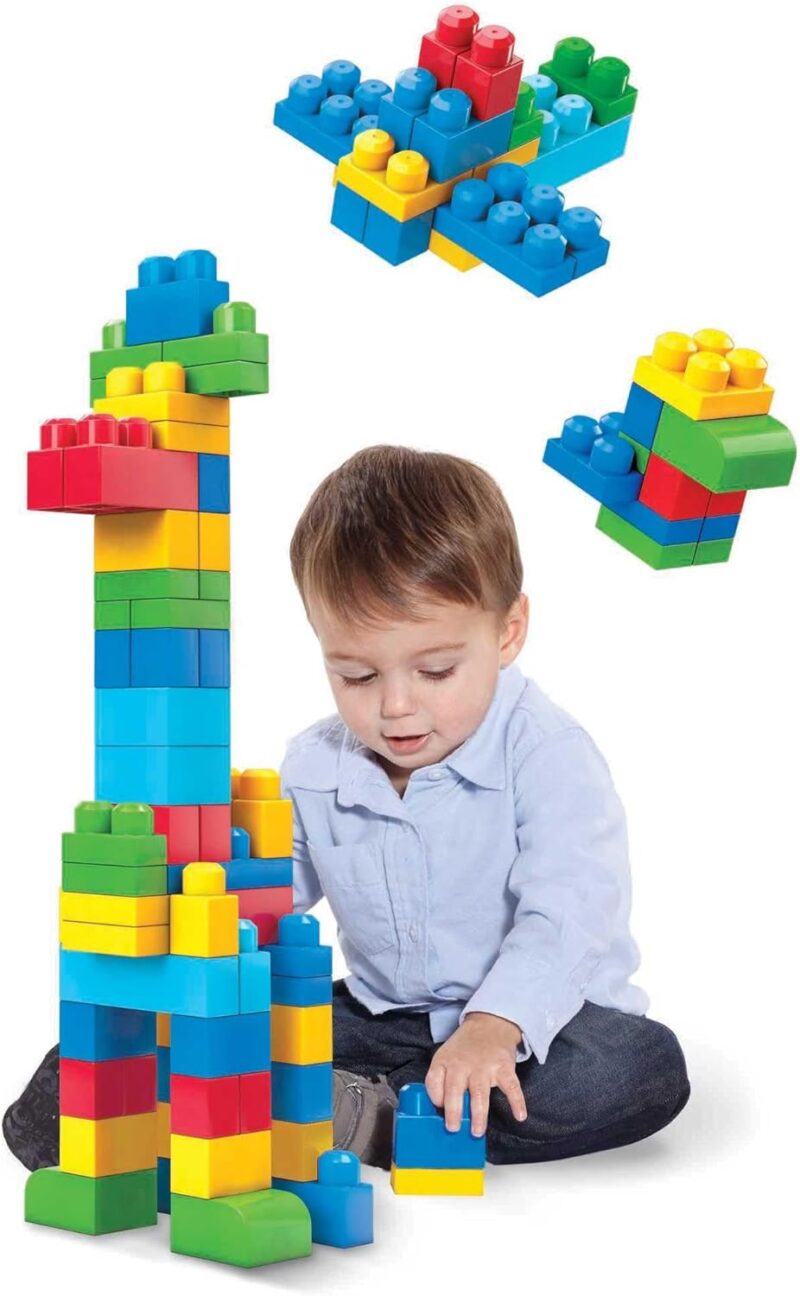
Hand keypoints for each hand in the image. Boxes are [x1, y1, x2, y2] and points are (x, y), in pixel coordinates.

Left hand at [425, 1011, 527, 1137]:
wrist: (490, 1024)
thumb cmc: (465, 1048)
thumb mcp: (445, 1056)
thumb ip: (440, 1080)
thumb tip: (440, 1111)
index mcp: (445, 1061)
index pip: (434, 1081)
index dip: (435, 1097)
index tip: (438, 1111)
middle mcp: (463, 1064)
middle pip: (455, 1088)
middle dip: (454, 1111)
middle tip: (454, 1129)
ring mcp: (484, 1066)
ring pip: (480, 1092)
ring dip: (479, 1113)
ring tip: (477, 1131)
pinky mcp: (504, 1067)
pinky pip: (511, 1086)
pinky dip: (517, 1101)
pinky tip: (519, 1116)